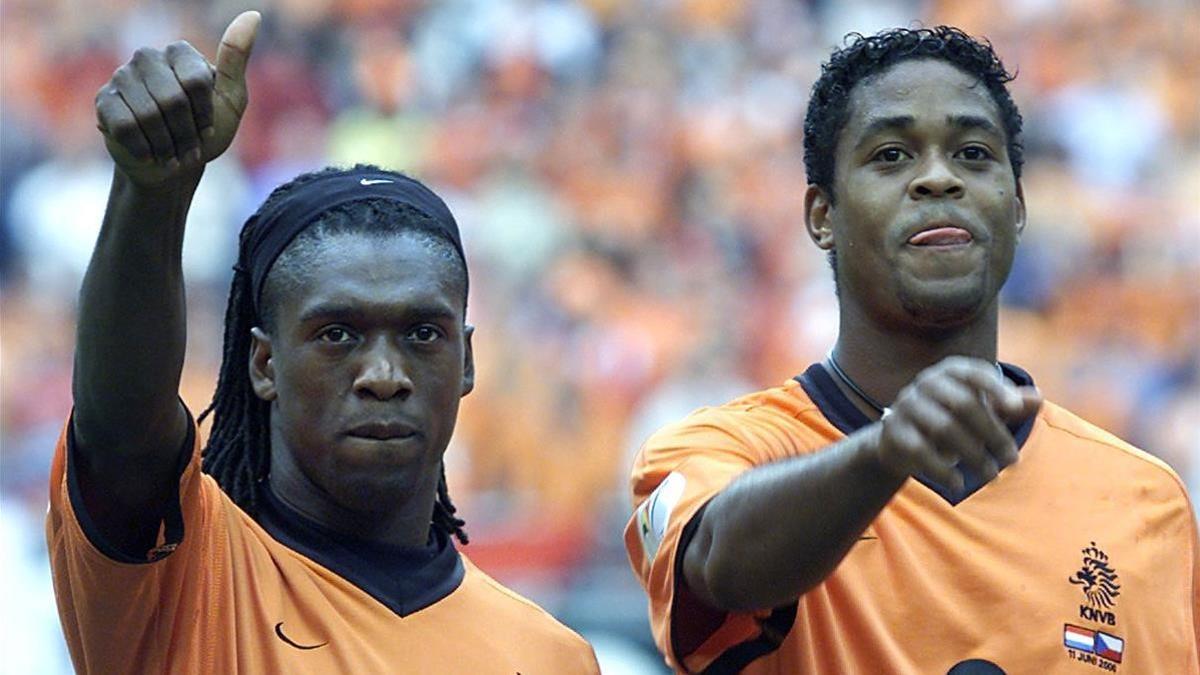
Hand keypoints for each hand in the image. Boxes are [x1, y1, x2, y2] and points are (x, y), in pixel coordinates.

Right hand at [94, 11, 259, 185]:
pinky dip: (143, 148)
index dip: (205, 115)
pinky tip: (149, 154)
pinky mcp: (104, 101)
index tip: (209, 129)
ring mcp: (122, 77)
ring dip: (166, 145)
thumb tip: (252, 16)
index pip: (196, 81)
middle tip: (191, 150)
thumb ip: (237, 59)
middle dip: (186, 134)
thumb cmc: (205, 131)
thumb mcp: (230, 98)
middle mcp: (147, 57)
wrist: (174, 164)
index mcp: (180, 54)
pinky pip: (124, 125)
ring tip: (173, 155)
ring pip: (148, 114)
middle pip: (172, 99)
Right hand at [873, 356, 1041, 492]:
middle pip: (963, 404)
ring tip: (991, 475)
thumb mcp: (983, 408)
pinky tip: (959, 484)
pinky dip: (942, 469)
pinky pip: (920, 450)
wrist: (904, 439)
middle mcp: (926, 382)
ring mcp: (907, 405)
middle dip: (992, 433)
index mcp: (951, 371)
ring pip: (943, 427)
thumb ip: (1011, 403)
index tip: (1014, 408)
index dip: (995, 388)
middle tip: (1012, 459)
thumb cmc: (954, 418)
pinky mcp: (894, 430)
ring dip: (972, 454)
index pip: (974, 373)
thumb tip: (1038, 399)